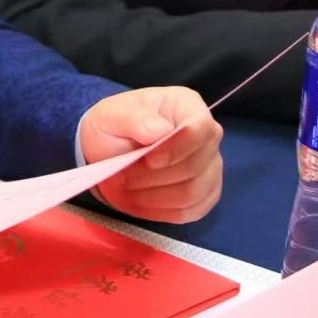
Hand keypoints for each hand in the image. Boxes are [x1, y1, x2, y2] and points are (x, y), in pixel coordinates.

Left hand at [78, 87, 223, 223]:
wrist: (108, 151)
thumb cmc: (114, 126)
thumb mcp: (112, 114)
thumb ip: (135, 118)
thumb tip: (160, 130)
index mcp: (188, 106)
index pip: (201, 128)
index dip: (177, 148)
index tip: (147, 160)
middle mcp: (207, 136)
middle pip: (196, 165)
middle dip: (153, 177)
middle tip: (120, 177)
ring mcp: (210, 167)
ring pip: (192, 192)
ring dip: (152, 197)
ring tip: (125, 189)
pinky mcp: (204, 195)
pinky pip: (189, 211)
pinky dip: (158, 211)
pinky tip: (137, 202)